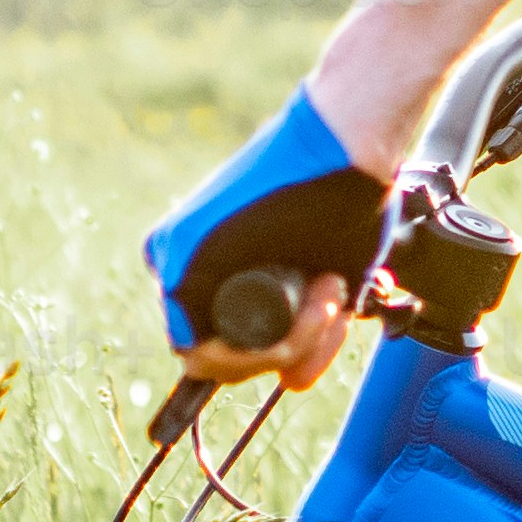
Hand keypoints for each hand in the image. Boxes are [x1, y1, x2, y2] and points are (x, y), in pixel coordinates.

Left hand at [142, 88, 387, 389]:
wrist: (348, 142)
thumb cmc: (347, 196)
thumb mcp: (330, 276)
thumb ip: (311, 324)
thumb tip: (293, 379)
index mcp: (214, 266)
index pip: (236, 347)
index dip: (290, 350)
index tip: (329, 320)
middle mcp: (184, 263)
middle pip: (229, 360)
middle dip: (293, 349)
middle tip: (332, 305)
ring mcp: (173, 260)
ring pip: (221, 359)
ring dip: (289, 345)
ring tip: (328, 294)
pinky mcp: (177, 260)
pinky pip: (206, 350)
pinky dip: (263, 349)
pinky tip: (306, 306)